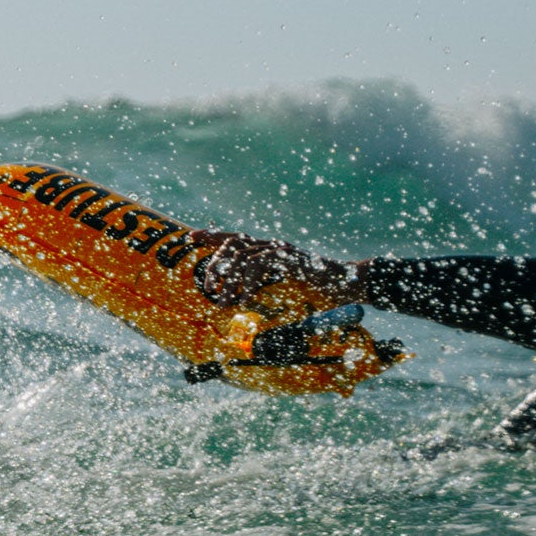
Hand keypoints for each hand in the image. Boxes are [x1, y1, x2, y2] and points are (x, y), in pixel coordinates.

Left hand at [190, 232, 356, 303]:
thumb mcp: (281, 287)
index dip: (212, 234)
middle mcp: (271, 245)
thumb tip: (234, 298)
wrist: (344, 283)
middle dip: (215, 261)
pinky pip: (258, 264)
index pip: (235, 237)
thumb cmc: (316, 288)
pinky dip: (247, 282)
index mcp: (267, 250)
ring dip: (228, 279)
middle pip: (233, 241)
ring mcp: (280, 249)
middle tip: (208, 284)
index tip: (191, 235)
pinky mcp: (288, 257)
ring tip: (224, 301)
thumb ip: (260, 287)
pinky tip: (245, 299)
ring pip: (242, 255)